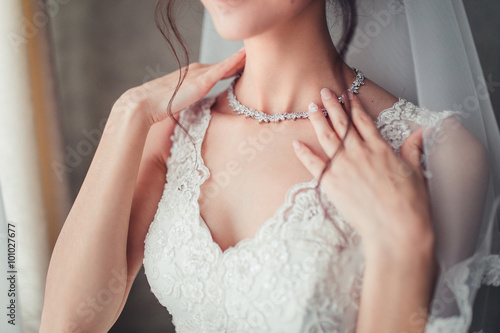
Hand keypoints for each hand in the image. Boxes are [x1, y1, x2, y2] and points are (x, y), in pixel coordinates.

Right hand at [114, 48, 245, 125]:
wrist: (145, 103)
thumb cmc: (158, 106)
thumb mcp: (179, 102)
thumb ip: (190, 101)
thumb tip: (193, 110)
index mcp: (192, 75)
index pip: (216, 70)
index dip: (230, 67)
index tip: (243, 66)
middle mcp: (196, 70)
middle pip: (223, 65)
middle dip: (238, 61)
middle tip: (254, 55)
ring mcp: (199, 74)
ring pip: (225, 64)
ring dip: (239, 58)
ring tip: (254, 52)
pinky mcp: (201, 81)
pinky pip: (222, 69)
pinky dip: (234, 61)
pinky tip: (244, 56)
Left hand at [292, 89, 433, 256]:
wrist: (396, 229)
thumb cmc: (409, 204)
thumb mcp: (415, 172)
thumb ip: (412, 149)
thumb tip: (421, 132)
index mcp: (380, 149)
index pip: (363, 120)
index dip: (354, 105)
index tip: (347, 94)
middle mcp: (359, 153)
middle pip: (342, 123)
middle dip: (332, 105)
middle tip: (323, 92)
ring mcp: (344, 167)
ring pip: (327, 137)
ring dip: (317, 120)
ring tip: (310, 106)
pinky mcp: (331, 183)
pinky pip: (313, 164)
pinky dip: (303, 153)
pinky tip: (296, 143)